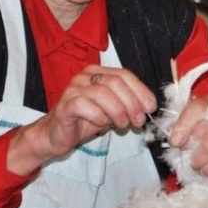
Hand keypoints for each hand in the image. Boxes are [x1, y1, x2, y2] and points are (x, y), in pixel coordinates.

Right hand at [8, 65, 156, 174]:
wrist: (57, 135)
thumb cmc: (86, 120)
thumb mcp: (113, 110)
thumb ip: (128, 103)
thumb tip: (149, 106)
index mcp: (98, 72)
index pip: (124, 75)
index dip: (141, 91)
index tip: (150, 107)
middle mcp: (85, 76)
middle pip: (116, 83)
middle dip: (132, 103)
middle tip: (138, 120)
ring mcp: (73, 89)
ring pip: (103, 94)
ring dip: (118, 112)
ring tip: (123, 125)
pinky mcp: (65, 105)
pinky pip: (86, 106)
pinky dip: (99, 117)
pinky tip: (102, 124)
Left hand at [168, 95, 207, 175]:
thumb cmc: (198, 139)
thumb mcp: (184, 129)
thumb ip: (176, 129)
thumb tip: (173, 140)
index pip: (198, 107)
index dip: (184, 124)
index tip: (175, 142)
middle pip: (203, 128)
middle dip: (189, 146)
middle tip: (186, 154)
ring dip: (198, 160)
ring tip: (194, 164)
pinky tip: (205, 170)